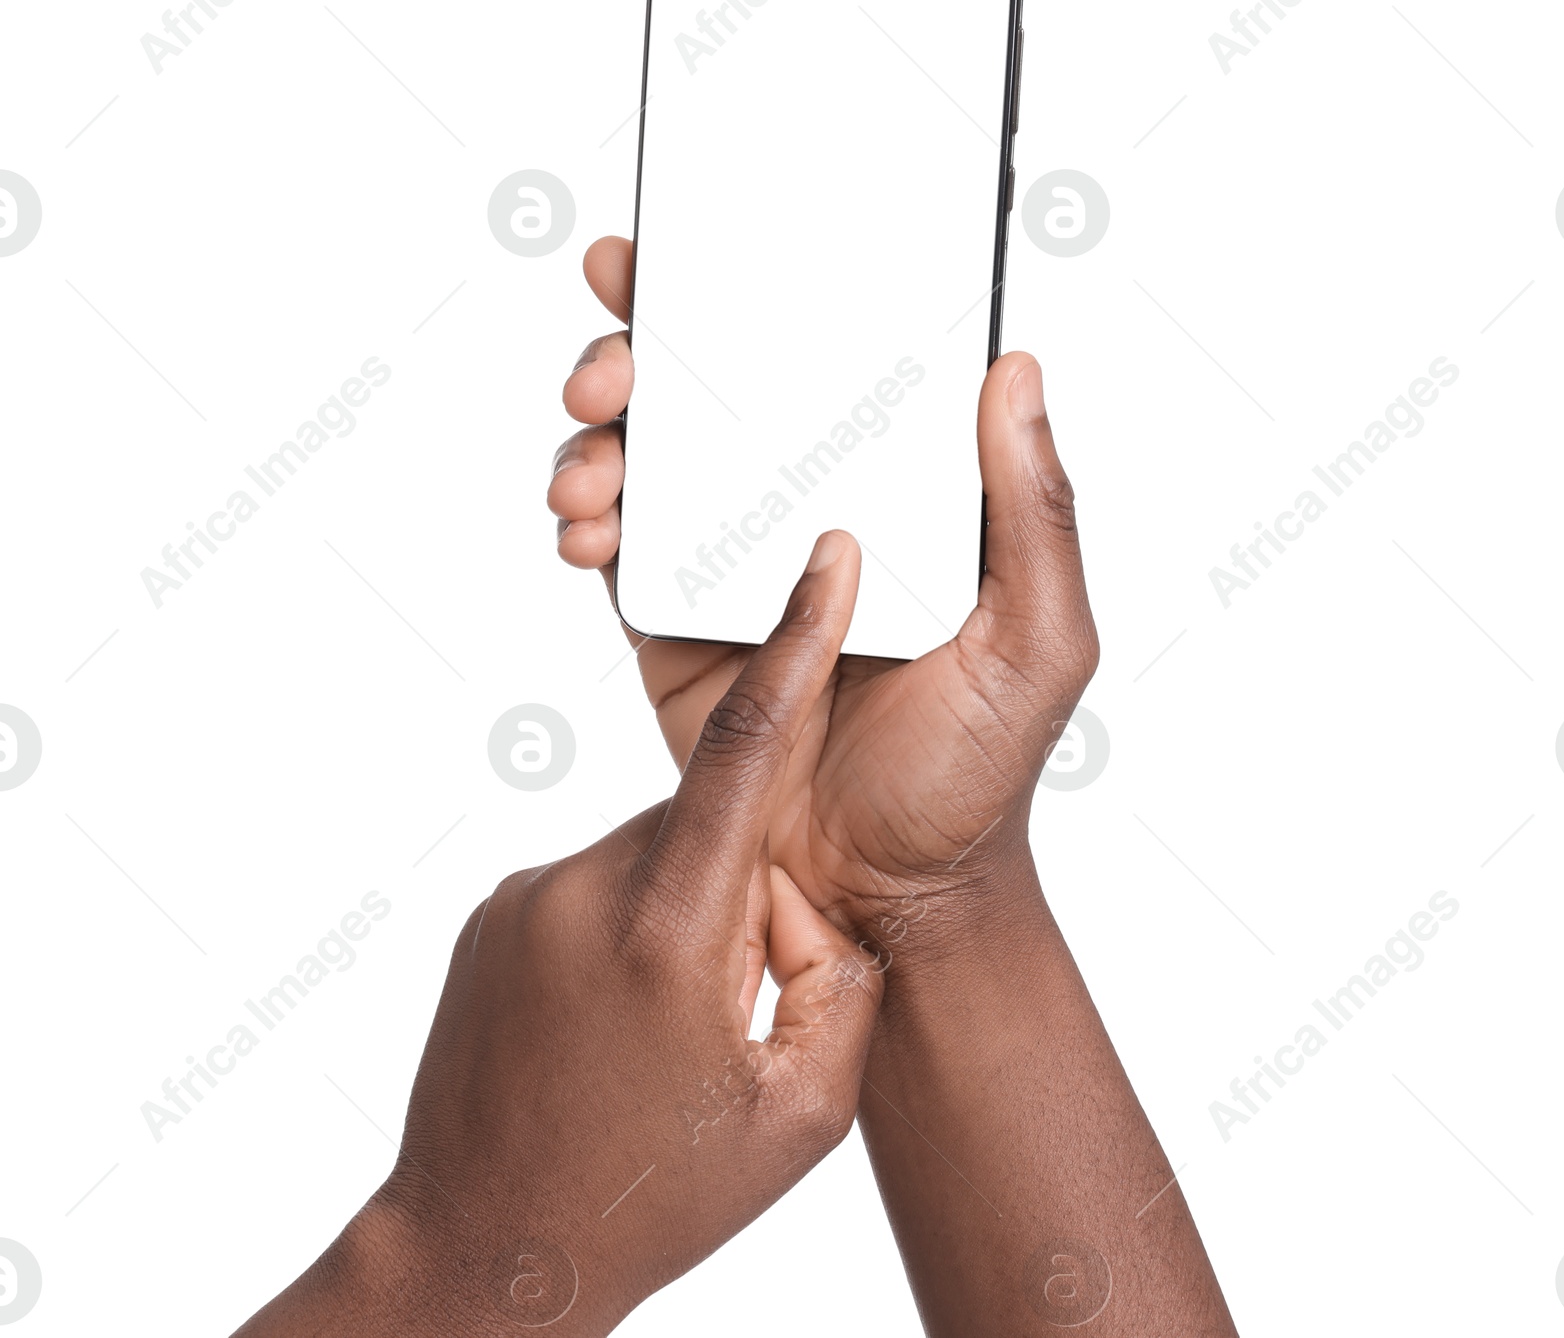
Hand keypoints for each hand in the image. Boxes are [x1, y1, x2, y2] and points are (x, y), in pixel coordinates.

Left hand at [235, 535, 882, 1337]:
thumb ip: (842, 979)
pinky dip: (634, 923)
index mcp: (669, 931)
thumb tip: (808, 890)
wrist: (481, 1249)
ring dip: (689, 908)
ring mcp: (529, 894)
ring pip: (656, 852)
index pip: (744, 750)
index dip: (797, 640)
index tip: (829, 553)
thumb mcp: (802, 1113)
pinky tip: (617, 1018)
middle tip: (743, 992)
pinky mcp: (496, 908)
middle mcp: (585, 888)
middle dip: (752, 877)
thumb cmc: (654, 1194)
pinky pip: (600, 880)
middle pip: (711, 821)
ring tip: (668, 1024)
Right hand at [550, 237, 1099, 941]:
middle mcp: (801, 502)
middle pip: (704, 393)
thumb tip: (1017, 366)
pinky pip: (614, 548)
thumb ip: (1033, 510)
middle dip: (637, 353)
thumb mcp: (1038, 638)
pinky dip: (585, 520)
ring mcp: (731, 560)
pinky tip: (587, 529)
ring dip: (597, 437)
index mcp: (886, 485)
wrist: (884, 897)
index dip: (747, 292)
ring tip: (594, 463)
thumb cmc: (978, 772)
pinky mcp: (670, 624)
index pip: (814, 361)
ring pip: (644, 459)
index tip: (686, 246)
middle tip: (616, 365)